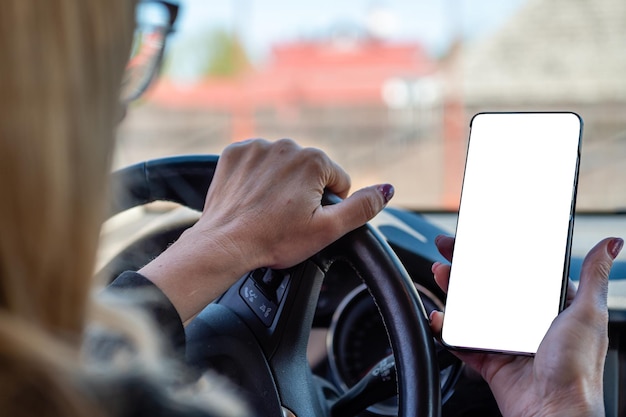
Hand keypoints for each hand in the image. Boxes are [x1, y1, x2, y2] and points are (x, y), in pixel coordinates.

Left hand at [139, 138, 393, 320]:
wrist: (224, 243)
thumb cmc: (274, 240)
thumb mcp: (328, 230)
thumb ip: (362, 207)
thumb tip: (387, 189)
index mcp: (313, 161)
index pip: (337, 180)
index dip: (327, 205)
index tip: (307, 220)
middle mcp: (286, 145)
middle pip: (309, 170)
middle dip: (303, 192)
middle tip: (286, 218)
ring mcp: (257, 147)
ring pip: (282, 165)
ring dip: (280, 183)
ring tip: (267, 209)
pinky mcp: (234, 153)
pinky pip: (256, 162)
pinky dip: (256, 177)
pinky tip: (252, 198)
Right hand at [430, 235, 622, 416]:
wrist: (554, 411)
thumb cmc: (578, 369)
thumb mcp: (588, 314)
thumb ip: (593, 277)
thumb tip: (612, 245)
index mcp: (551, 309)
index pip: (520, 273)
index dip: (498, 254)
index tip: (482, 241)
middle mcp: (528, 324)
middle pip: (491, 289)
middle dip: (468, 269)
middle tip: (450, 252)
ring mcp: (507, 342)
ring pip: (473, 311)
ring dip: (454, 292)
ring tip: (441, 275)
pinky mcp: (491, 360)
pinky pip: (463, 342)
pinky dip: (447, 329)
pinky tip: (440, 317)